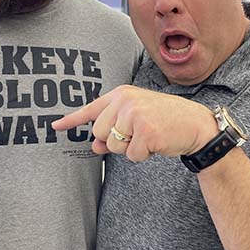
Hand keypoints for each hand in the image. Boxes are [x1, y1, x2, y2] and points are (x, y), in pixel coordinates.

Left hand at [52, 85, 217, 162]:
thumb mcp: (136, 119)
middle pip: (99, 133)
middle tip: (138, 133)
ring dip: (130, 148)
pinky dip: (142, 155)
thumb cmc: (164, 119)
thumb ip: (113, 130)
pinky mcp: (145, 131)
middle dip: (116, 140)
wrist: (195, 124)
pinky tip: (156, 143)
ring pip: (114, 146)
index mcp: (121, 94)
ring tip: (148, 136)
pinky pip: (131, 155)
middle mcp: (125, 101)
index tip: (54, 127)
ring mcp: (134, 115)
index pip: (91, 109)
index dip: (71, 120)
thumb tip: (94, 145)